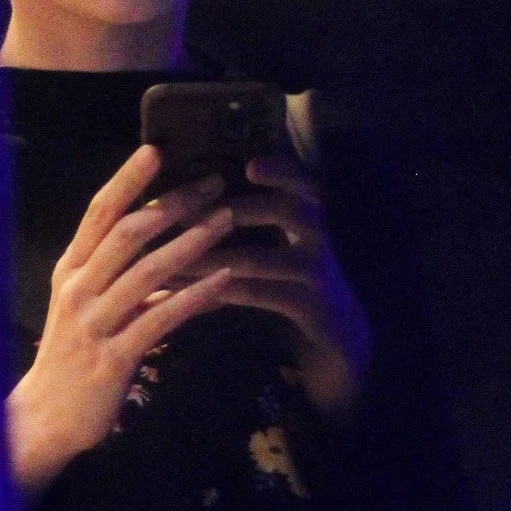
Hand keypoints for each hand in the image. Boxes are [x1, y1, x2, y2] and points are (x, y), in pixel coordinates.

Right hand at [7, 148, 237, 499]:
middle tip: (214, 183)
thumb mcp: (88, 307)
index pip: (98, 213)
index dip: (127, 179)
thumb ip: (120, 275)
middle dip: (173, 203)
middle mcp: (77, 289)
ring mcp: (94, 323)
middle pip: (126, 233)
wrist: (47, 416)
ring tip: (227, 221)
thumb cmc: (73, 357)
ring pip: (146, 271)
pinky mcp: (114, 357)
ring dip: (191, 242)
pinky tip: (227, 281)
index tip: (156, 148)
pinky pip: (161, 318)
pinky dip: (196, 296)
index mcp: (70, 269)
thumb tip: (166, 244)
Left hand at [187, 149, 369, 422]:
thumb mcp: (277, 252)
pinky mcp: (314, 311)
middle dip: (241, 207)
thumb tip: (186, 203)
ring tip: (172, 259)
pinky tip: (191, 295)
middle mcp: (319, 240)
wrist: (338, 347)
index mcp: (308, 218)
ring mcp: (319, 276)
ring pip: (263, 259)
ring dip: (212, 258)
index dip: (283, 170)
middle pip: (292, 210)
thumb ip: (248, 227)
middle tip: (190, 209)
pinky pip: (263, 296)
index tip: (251, 164)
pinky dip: (224, 292)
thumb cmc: (293, 287)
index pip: (304, 183)